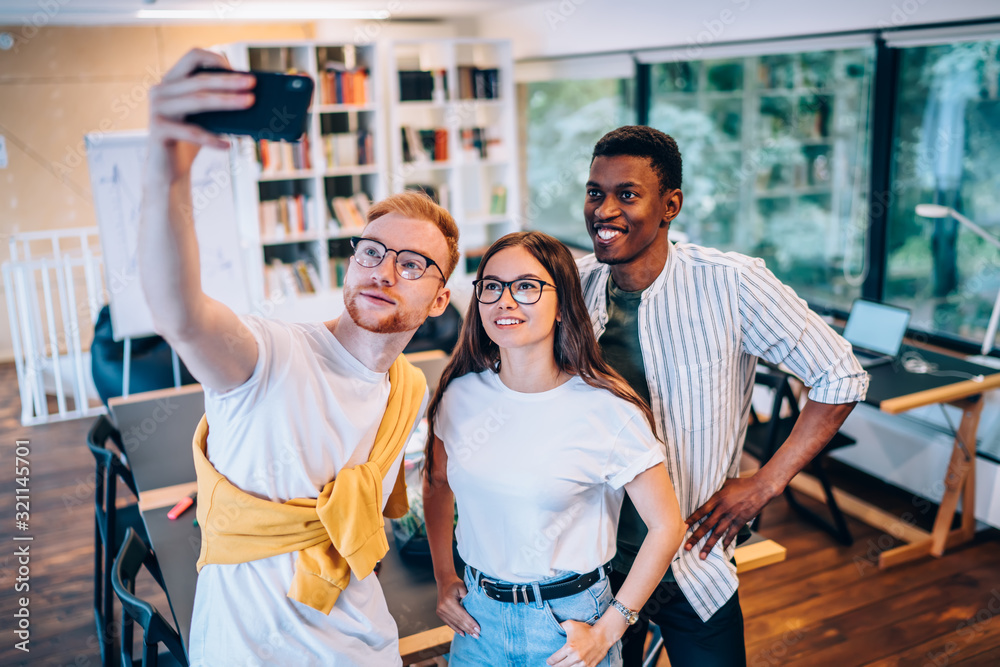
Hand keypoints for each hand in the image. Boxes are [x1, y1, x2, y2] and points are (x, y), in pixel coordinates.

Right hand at [147, 48, 255, 179]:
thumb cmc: (190, 141)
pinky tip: (228, 146)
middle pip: (199, 80)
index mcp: (171, 82)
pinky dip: (212, 140)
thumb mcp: (205, 118)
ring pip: (197, 101)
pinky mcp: (158, 130)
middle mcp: (160, 91)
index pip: (192, 57)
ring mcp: (157, 109)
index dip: (216, 59)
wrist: (167, 170)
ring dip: (226, 101)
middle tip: (252, 83)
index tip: (239, 70)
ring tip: (249, 103)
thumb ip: (217, 103)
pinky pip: (191, 133)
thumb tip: (250, 94)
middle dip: (228, 81)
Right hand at [435, 576, 479, 638]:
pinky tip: (463, 633)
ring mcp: (440, 611)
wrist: (444, 581)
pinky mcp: (440, 614)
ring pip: (454, 624)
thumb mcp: (463, 587)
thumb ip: (468, 598)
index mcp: (449, 601)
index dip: (471, 623)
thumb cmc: (455, 583)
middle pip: (458, 621)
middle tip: (477, 635)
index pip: (462, 615)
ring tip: (472, 636)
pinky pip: (449, 623)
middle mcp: (443, 608)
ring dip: (464, 630)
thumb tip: (475, 611)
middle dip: (469, 629)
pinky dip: (456, 629)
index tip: (478, 629)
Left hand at [546, 619, 618, 666]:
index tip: (548, 661)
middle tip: (553, 666)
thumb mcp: (571, 624)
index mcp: (569, 648)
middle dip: (555, 666)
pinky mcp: (589, 666)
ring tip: (562, 666)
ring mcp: (583, 663)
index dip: (550, 661)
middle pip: (561, 666)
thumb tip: (556, 627)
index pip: (555, 658)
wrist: (602, 636)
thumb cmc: (586, 630)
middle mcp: (575, 657)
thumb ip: (561, 626)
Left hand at [684, 476, 777, 558]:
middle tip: (687, 547)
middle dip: (696, 537)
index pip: (701, 511)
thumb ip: (716, 490)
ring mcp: (732, 517)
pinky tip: (721, 550)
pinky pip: (731, 534)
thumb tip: (706, 491)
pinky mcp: (741, 521)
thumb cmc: (742, 484)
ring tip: (702, 556)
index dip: (691, 520)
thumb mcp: (725, 483)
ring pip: (717, 533)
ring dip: (709, 545)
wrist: (761, 488)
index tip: (683, 528)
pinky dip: (726, 542)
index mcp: (717, 498)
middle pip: (706, 525)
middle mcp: (723, 509)